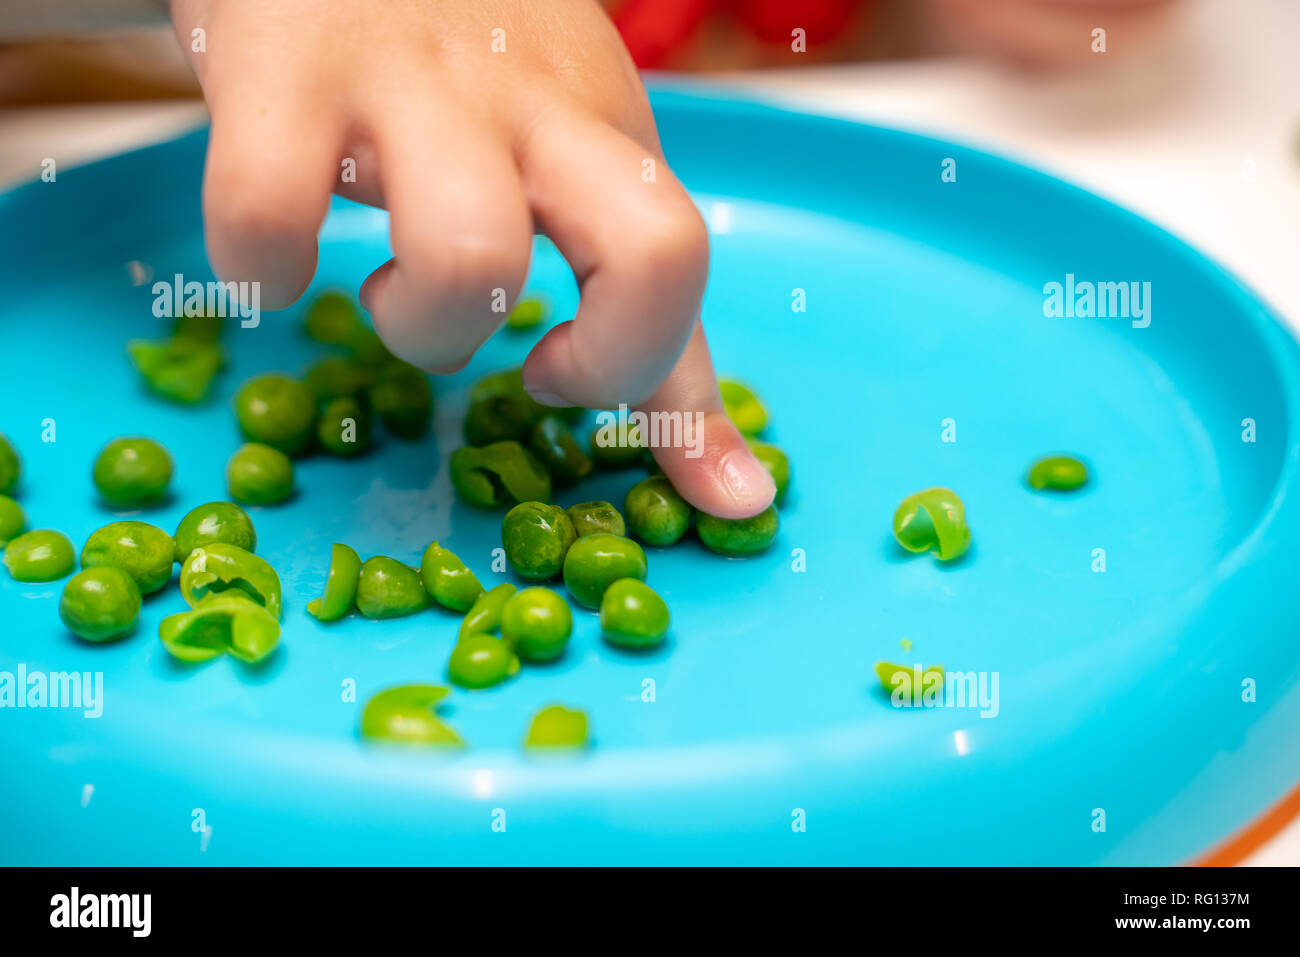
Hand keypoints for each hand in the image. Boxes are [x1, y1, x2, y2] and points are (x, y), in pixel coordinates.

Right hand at [170, 0, 774, 517]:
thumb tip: (737, 502)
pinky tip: (266, 253)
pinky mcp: (278, 67)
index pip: (684, 264)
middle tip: (516, 358)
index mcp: (606, 135)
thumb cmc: (462, 63)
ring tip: (388, 287)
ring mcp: (410, 82)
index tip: (557, 373)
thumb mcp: (578, 179)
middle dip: (596, 360)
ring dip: (419, 322)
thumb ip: (656, 340)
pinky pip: (268, 212)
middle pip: (647, 251)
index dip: (633, 360)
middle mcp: (533, 106)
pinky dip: (256, 267)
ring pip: (467, 253)